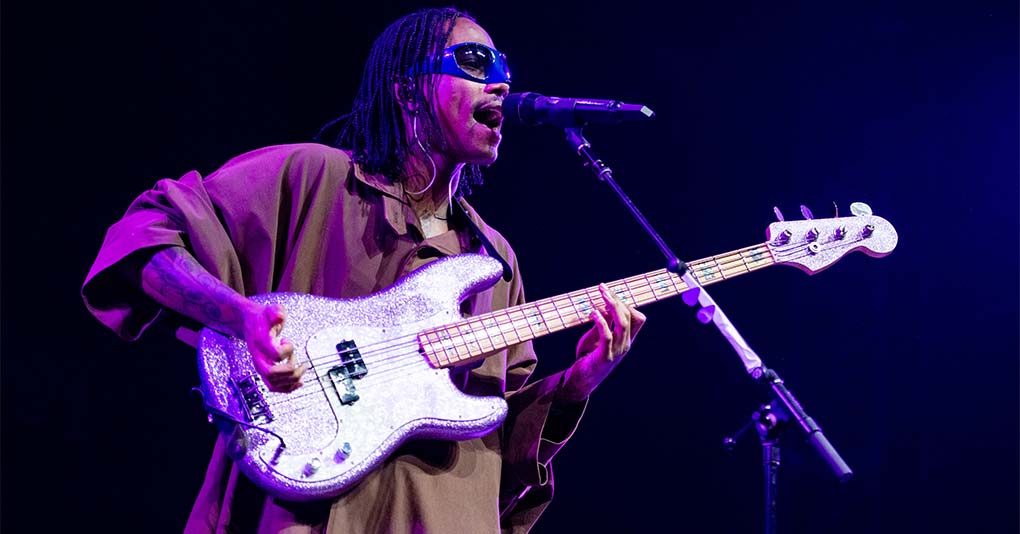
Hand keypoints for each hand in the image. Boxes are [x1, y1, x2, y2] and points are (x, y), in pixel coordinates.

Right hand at [243, 303, 305, 392]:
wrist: (250, 324)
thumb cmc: (263, 319)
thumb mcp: (271, 310)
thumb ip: (276, 312)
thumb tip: (279, 315)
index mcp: (260, 343)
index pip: (275, 354)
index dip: (288, 349)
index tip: (288, 340)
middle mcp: (258, 357)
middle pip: (272, 374)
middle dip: (291, 371)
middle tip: (302, 363)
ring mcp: (260, 366)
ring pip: (273, 384)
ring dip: (292, 379)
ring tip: (301, 368)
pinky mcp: (265, 372)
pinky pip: (274, 387)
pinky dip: (288, 388)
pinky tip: (299, 382)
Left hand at [560, 283, 646, 402]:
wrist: (581, 381)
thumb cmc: (588, 357)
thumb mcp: (596, 337)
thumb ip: (602, 324)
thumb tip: (604, 307)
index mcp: (626, 340)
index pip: (637, 318)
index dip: (626, 303)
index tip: (610, 293)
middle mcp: (625, 345)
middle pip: (630, 317)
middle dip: (617, 299)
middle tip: (603, 288)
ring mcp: (617, 351)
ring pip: (622, 324)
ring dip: (612, 306)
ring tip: (601, 294)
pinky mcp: (605, 357)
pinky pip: (607, 336)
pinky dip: (601, 322)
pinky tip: (593, 312)